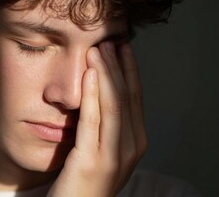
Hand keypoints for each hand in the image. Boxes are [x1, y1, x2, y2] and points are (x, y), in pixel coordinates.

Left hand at [47, 42, 146, 196]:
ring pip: (114, 105)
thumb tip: (99, 89)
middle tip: (109, 40)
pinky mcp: (93, 162)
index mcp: (135, 142)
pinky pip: (94, 121)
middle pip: (126, 97)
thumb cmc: (83, 180)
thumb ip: (104, 123)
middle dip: (118, 66)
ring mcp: (114, 156)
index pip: (134, 98)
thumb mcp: (101, 148)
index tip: (122, 46)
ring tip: (98, 49)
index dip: (129, 70)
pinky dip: (94, 95)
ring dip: (107, 73)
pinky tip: (91, 74)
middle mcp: (131, 148)